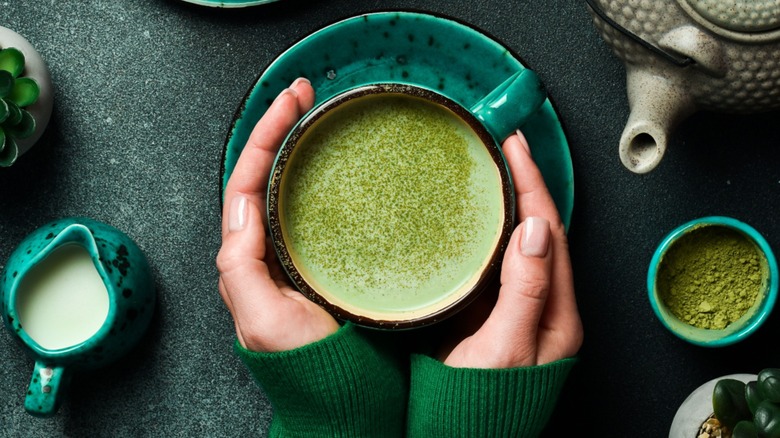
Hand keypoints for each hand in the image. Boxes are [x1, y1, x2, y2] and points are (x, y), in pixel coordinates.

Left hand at [217, 78, 339, 351]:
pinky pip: (316, 207)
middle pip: (265, 172)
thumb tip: (240, 208)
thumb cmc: (306, 366)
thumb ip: (240, 269)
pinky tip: (340, 164)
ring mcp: (297, 250)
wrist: (344, 399)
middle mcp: (267, 248)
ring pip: (289, 185)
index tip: (292, 101)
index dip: (266, 134)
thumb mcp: (263, 320)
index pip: (247, 179)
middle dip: (280, 127)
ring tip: (318, 115)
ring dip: (299, 146)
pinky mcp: (326, 257)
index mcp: (247, 256)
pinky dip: (322, 176)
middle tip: (305, 94)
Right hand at [439, 131, 582, 367]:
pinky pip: (495, 261)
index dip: (534, 185)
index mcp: (557, 314)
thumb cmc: (483, 406)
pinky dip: (487, 232)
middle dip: (525, 185)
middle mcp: (543, 306)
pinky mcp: (492, 314)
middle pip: (539, 231)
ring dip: (508, 204)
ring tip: (490, 170)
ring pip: (518, 243)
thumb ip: (523, 292)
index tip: (516, 147)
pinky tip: (471, 218)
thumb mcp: (505, 350)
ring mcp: (518, 309)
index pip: (549, 232)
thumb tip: (532, 227)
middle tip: (502, 147)